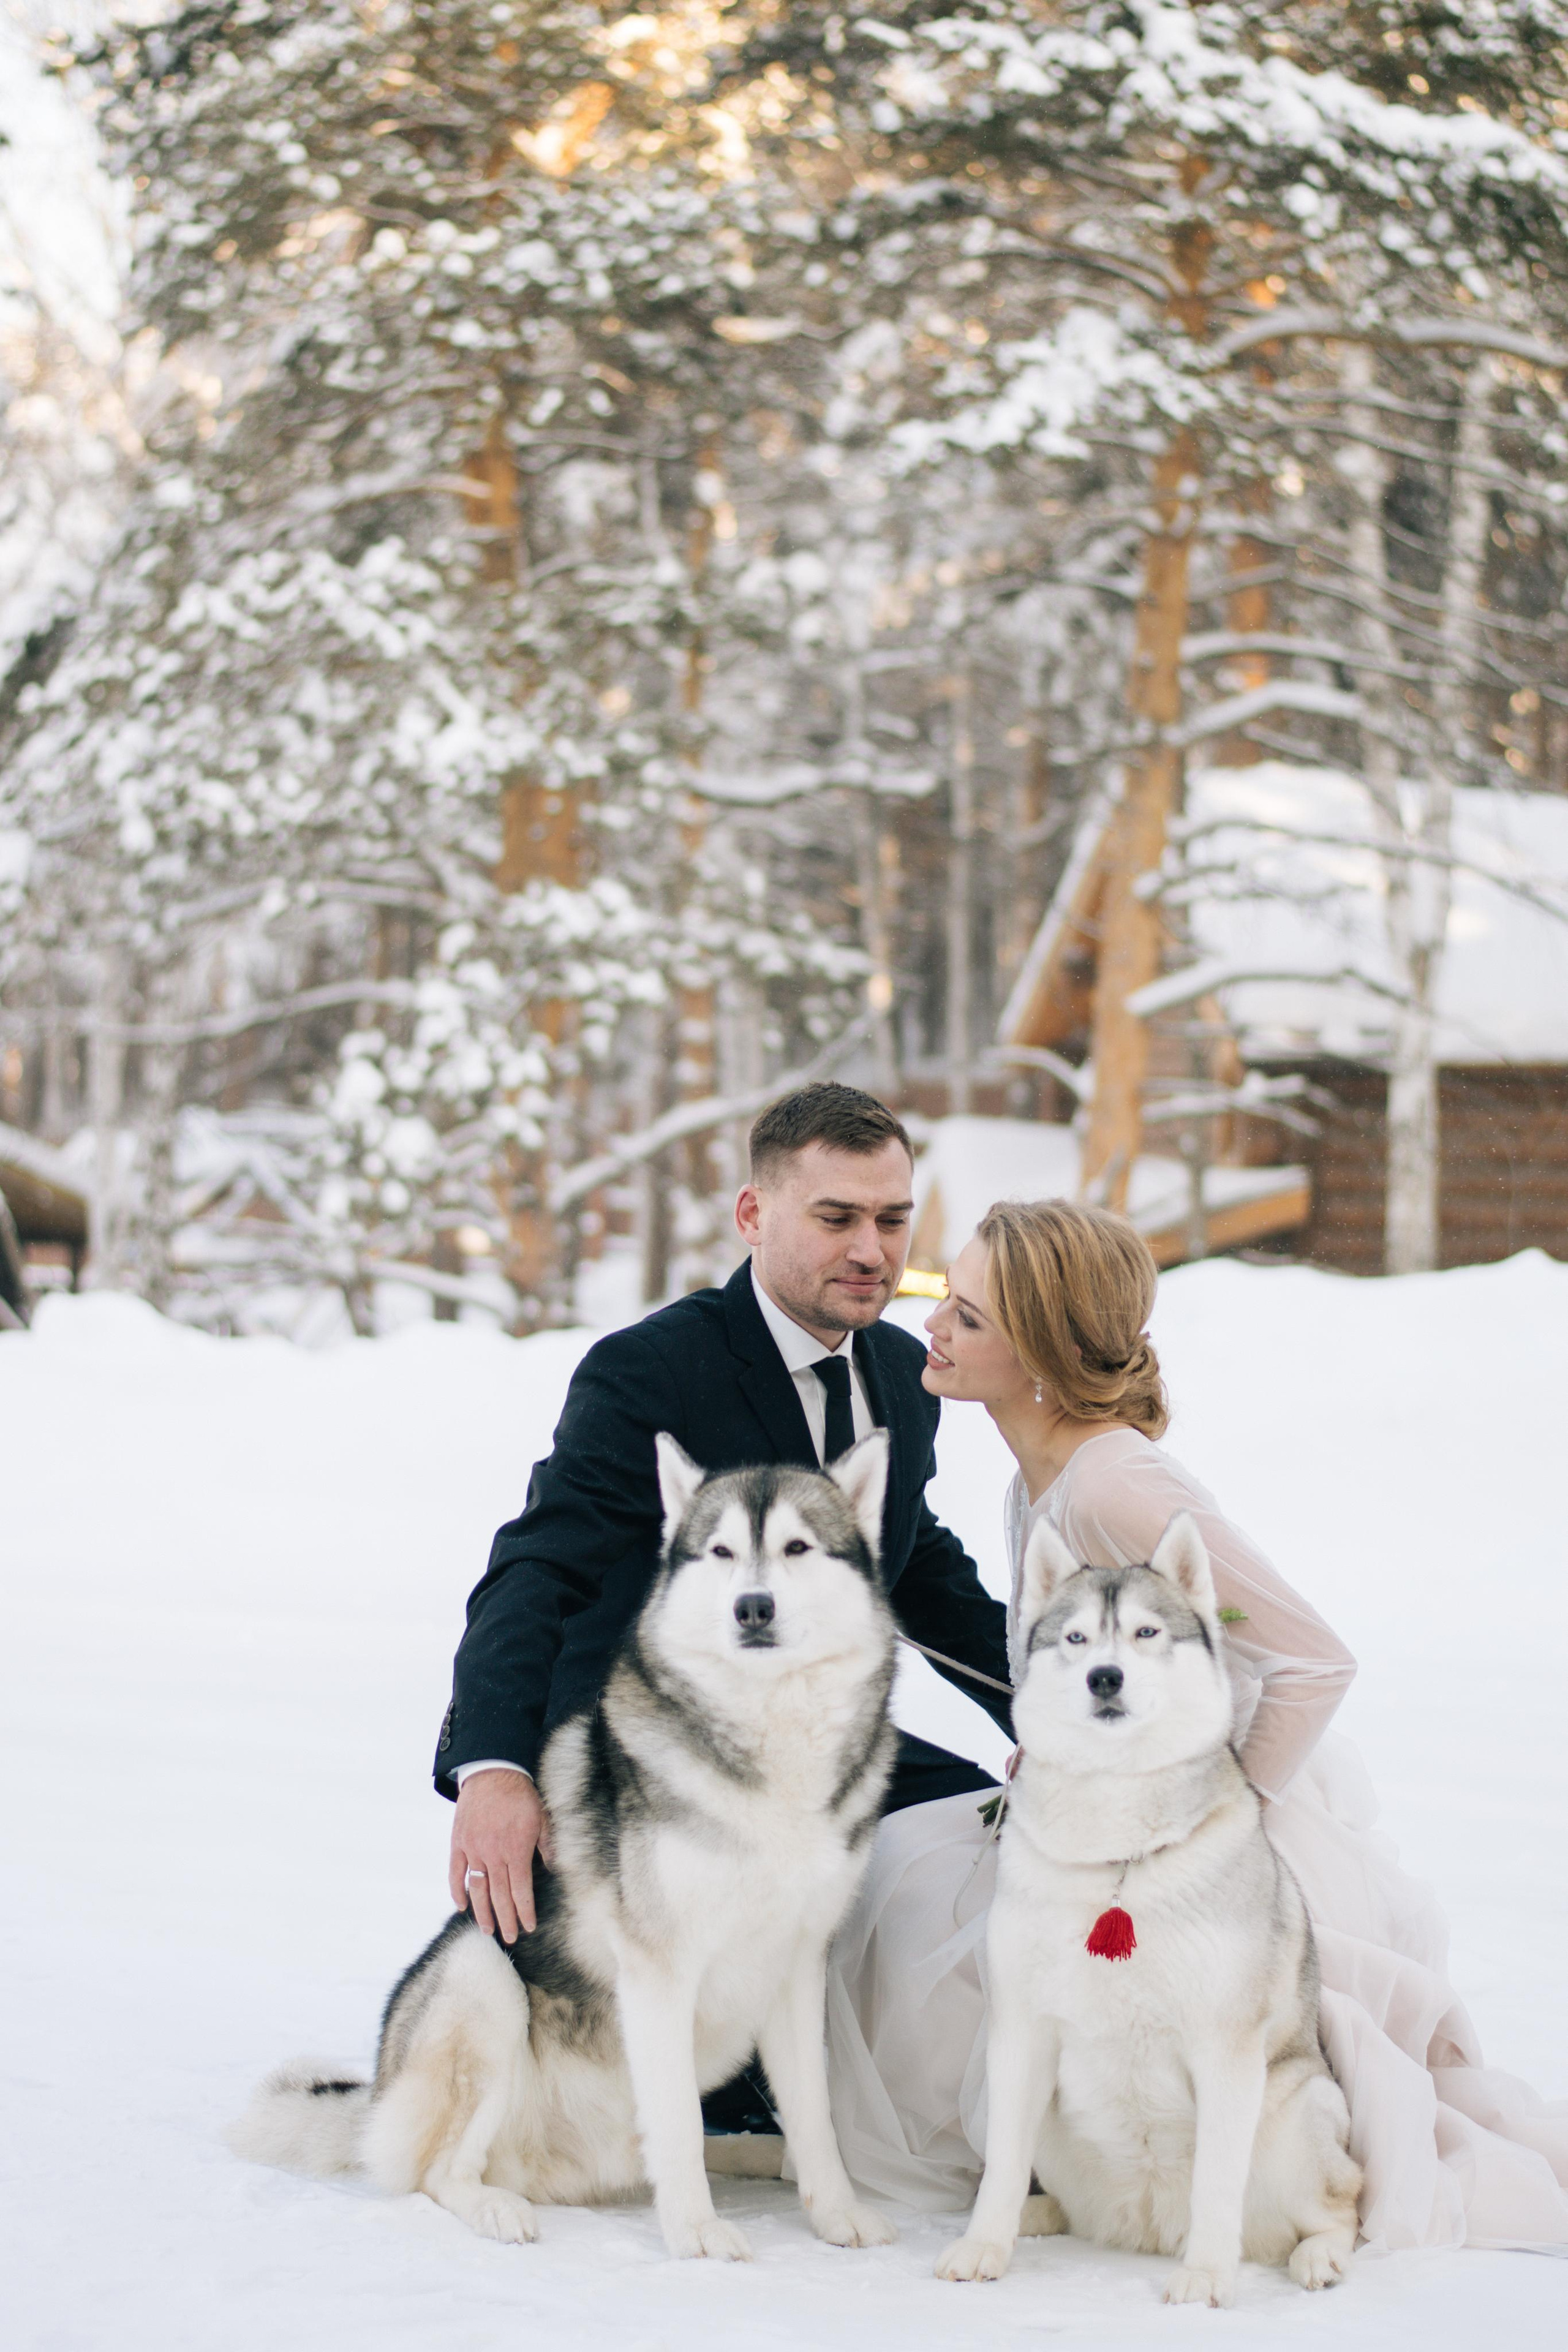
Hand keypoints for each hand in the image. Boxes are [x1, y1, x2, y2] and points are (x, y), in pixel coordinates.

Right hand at [449, 1768, 553, 1941]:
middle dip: (506, 1919)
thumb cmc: (522, 1795)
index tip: (529, 1927)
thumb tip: (554, 1870)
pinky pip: (456, 1872)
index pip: (521, 1890)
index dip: (525, 1911)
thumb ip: (547, 1847)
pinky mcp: (459, 1843)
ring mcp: (473, 1849)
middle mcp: (493, 1854)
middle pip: (499, 1896)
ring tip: (488, 1931)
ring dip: (483, 1912)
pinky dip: (458, 1891)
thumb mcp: (542, 1819)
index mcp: (516, 1850)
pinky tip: (462, 1906)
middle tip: (510, 1938)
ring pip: (478, 1889)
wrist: (493, 1771)